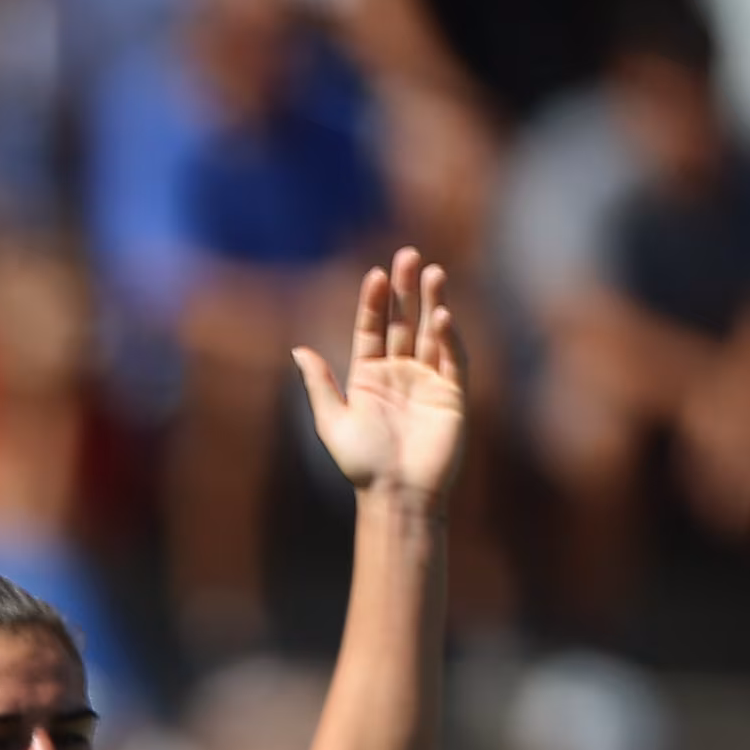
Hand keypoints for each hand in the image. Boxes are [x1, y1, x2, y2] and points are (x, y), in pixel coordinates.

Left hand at [295, 249, 464, 506]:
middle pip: (403, 322)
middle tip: (408, 255)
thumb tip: (297, 348)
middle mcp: (400, 372)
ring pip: (430, 333)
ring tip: (432, 272)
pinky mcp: (452, 394)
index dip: (374, 302)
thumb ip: (319, 384)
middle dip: (406, 290)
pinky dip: (448, 338)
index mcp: (368, 376)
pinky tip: (442, 316)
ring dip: (432, 303)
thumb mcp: (331, 421)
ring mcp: (427, 380)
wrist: (395, 494)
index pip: (371, 329)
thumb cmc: (360, 463)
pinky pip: (451, 359)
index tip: (376, 274)